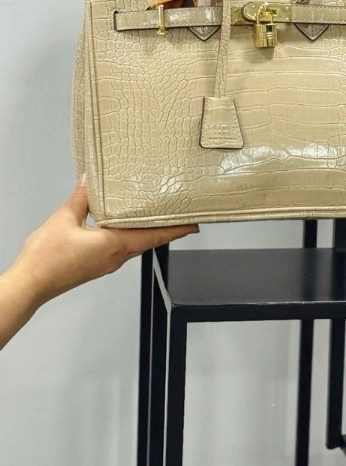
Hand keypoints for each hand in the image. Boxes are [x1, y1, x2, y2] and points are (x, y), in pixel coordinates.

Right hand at [12, 182, 196, 304]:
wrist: (30, 284)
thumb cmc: (46, 258)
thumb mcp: (64, 219)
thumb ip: (80, 199)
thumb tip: (89, 181)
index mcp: (114, 244)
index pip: (153, 236)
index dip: (175, 230)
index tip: (193, 224)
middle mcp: (115, 257)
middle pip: (148, 241)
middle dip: (166, 230)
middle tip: (181, 218)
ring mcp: (106, 264)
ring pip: (136, 246)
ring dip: (149, 234)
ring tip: (158, 220)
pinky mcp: (96, 266)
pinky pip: (122, 249)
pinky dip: (132, 238)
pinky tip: (126, 229)